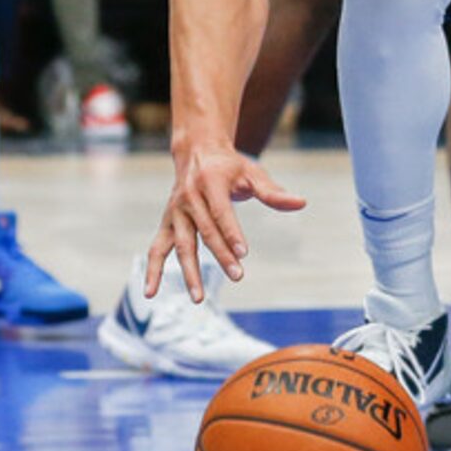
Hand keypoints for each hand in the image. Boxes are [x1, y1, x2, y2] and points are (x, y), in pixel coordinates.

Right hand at [145, 143, 305, 301]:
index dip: (231, 232)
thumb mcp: (252, 173)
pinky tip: (149, 293)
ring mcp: (175, 212)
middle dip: (220, 254)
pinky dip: (153, 270)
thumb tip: (301, 203)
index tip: (243, 253)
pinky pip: (157, 249)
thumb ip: (273, 192)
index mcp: (210, 182)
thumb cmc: (230, 167)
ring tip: (198, 298)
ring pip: (181, 244)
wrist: (197, 153)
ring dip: (189, 271)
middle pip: (205, 231)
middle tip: (238, 275)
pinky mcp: (167, 224)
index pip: (221, 211)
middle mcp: (188, 197)